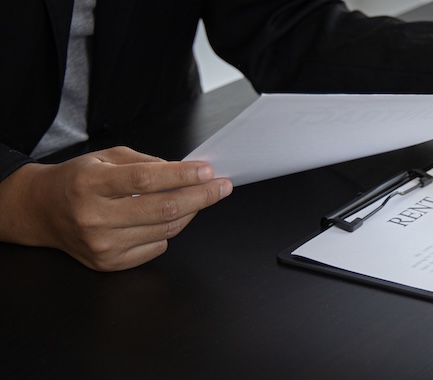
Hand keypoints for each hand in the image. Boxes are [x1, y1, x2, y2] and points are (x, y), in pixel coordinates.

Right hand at [0, 147, 231, 270]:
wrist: (42, 211)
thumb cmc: (79, 181)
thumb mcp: (105, 158)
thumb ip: (146, 163)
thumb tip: (187, 171)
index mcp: (91, 184)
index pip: (146, 180)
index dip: (182, 176)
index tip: (208, 171)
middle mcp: (94, 217)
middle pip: (163, 210)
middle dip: (201, 197)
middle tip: (221, 187)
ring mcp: (102, 245)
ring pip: (165, 231)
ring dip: (190, 213)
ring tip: (199, 197)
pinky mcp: (109, 263)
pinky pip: (157, 247)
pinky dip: (169, 231)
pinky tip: (165, 218)